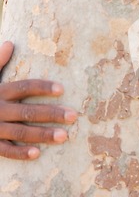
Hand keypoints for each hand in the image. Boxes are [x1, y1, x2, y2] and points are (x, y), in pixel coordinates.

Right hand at [0, 41, 76, 159]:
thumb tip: (9, 43)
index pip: (24, 87)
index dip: (42, 87)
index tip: (62, 89)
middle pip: (28, 112)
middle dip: (51, 114)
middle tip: (73, 116)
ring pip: (20, 132)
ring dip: (42, 135)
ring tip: (64, 136)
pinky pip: (4, 150)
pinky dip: (19, 153)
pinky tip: (37, 153)